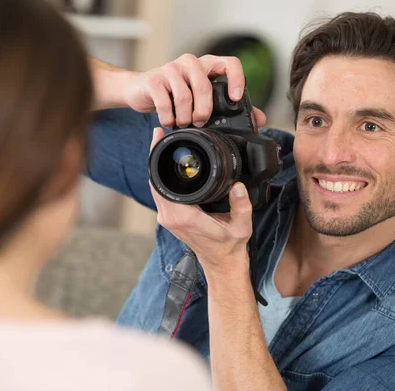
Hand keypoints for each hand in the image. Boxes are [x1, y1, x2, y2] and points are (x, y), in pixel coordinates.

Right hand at [124, 54, 266, 128]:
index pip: (230, 63)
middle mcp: (190, 63)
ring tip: (183, 124)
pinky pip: (165, 102)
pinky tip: (168, 122)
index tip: (235, 98)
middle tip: (201, 122)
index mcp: (207, 65)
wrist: (141, 90)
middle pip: (205, 86)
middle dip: (204, 110)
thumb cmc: (175, 94)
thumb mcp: (202, 98)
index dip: (236, 79)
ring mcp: (171, 68)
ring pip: (184, 96)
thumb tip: (259, 119)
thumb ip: (229, 107)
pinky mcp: (154, 79)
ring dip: (185, 117)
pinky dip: (168, 117)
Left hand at [148, 127, 252, 274]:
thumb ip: (241, 205)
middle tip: (160, 131)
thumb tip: (238, 186)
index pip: (160, 180)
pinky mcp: (170, 217)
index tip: (159, 134)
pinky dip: (162, 175)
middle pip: (153, 179)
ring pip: (155, 185)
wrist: (222, 263)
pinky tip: (169, 163)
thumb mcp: (241, 224)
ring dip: (157, 164)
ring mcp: (167, 217)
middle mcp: (169, 216)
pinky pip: (161, 192)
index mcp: (182, 216)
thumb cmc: (229, 246)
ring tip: (163, 141)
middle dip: (155, 154)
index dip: (156, 155)